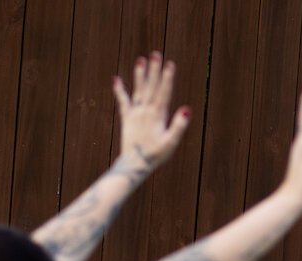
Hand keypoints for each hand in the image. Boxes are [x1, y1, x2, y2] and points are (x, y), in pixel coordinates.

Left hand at [114, 52, 189, 170]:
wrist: (134, 164)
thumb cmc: (155, 155)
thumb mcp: (170, 143)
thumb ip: (178, 126)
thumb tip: (186, 110)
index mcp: (157, 115)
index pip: (164, 92)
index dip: (167, 78)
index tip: (170, 64)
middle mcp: (145, 111)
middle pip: (151, 87)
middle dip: (154, 70)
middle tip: (155, 54)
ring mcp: (135, 113)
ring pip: (139, 90)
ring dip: (140, 75)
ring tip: (141, 59)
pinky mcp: (127, 118)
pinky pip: (123, 102)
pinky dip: (119, 90)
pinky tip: (115, 79)